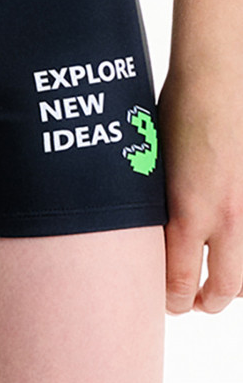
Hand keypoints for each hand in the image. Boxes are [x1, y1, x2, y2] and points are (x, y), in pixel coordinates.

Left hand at [158, 64, 242, 314]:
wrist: (214, 80)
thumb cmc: (174, 115)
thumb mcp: (152, 169)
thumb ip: (158, 209)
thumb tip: (150, 238)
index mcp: (188, 212)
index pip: (180, 281)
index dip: (171, 300)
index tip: (165, 301)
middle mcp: (226, 217)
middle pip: (224, 289)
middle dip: (205, 303)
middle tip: (193, 302)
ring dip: (233, 283)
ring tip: (217, 282)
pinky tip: (233, 247)